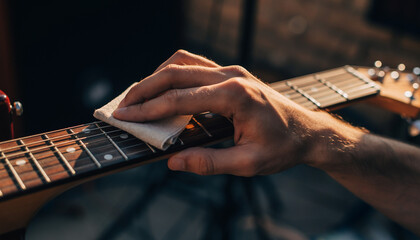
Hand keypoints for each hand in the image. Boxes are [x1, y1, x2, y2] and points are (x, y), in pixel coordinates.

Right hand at [113, 50, 360, 175]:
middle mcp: (231, 76)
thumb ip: (209, 162)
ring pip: (183, 63)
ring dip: (157, 77)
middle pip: (175, 73)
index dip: (148, 109)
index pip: (180, 99)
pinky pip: (195, 65)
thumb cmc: (282, 147)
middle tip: (122, 106)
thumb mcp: (248, 163)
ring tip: (138, 97)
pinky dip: (173, 74)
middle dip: (144, 89)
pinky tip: (165, 88)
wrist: (307, 132)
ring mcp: (231, 71)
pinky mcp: (231, 74)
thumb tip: (174, 162)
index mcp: (234, 96)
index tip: (125, 116)